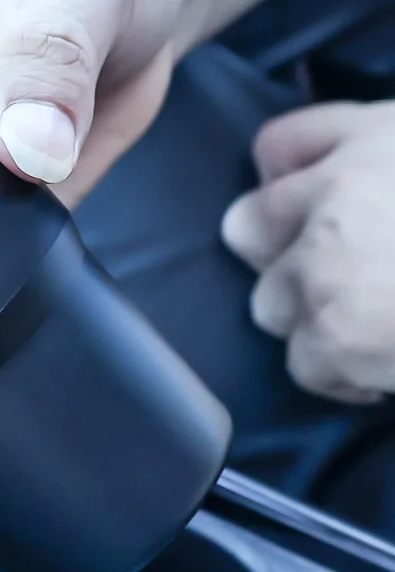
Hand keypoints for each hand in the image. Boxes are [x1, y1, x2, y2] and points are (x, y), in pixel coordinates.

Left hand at [222, 101, 394, 404]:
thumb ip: (381, 157)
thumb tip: (341, 190)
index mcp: (375, 140)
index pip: (277, 146)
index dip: (284, 181)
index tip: (302, 210)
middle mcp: (335, 196)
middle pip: (245, 228)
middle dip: (278, 256)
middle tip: (331, 278)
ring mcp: (326, 268)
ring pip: (268, 304)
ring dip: (309, 320)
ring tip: (372, 328)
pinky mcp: (331, 335)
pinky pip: (302, 364)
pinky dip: (341, 376)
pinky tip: (387, 370)